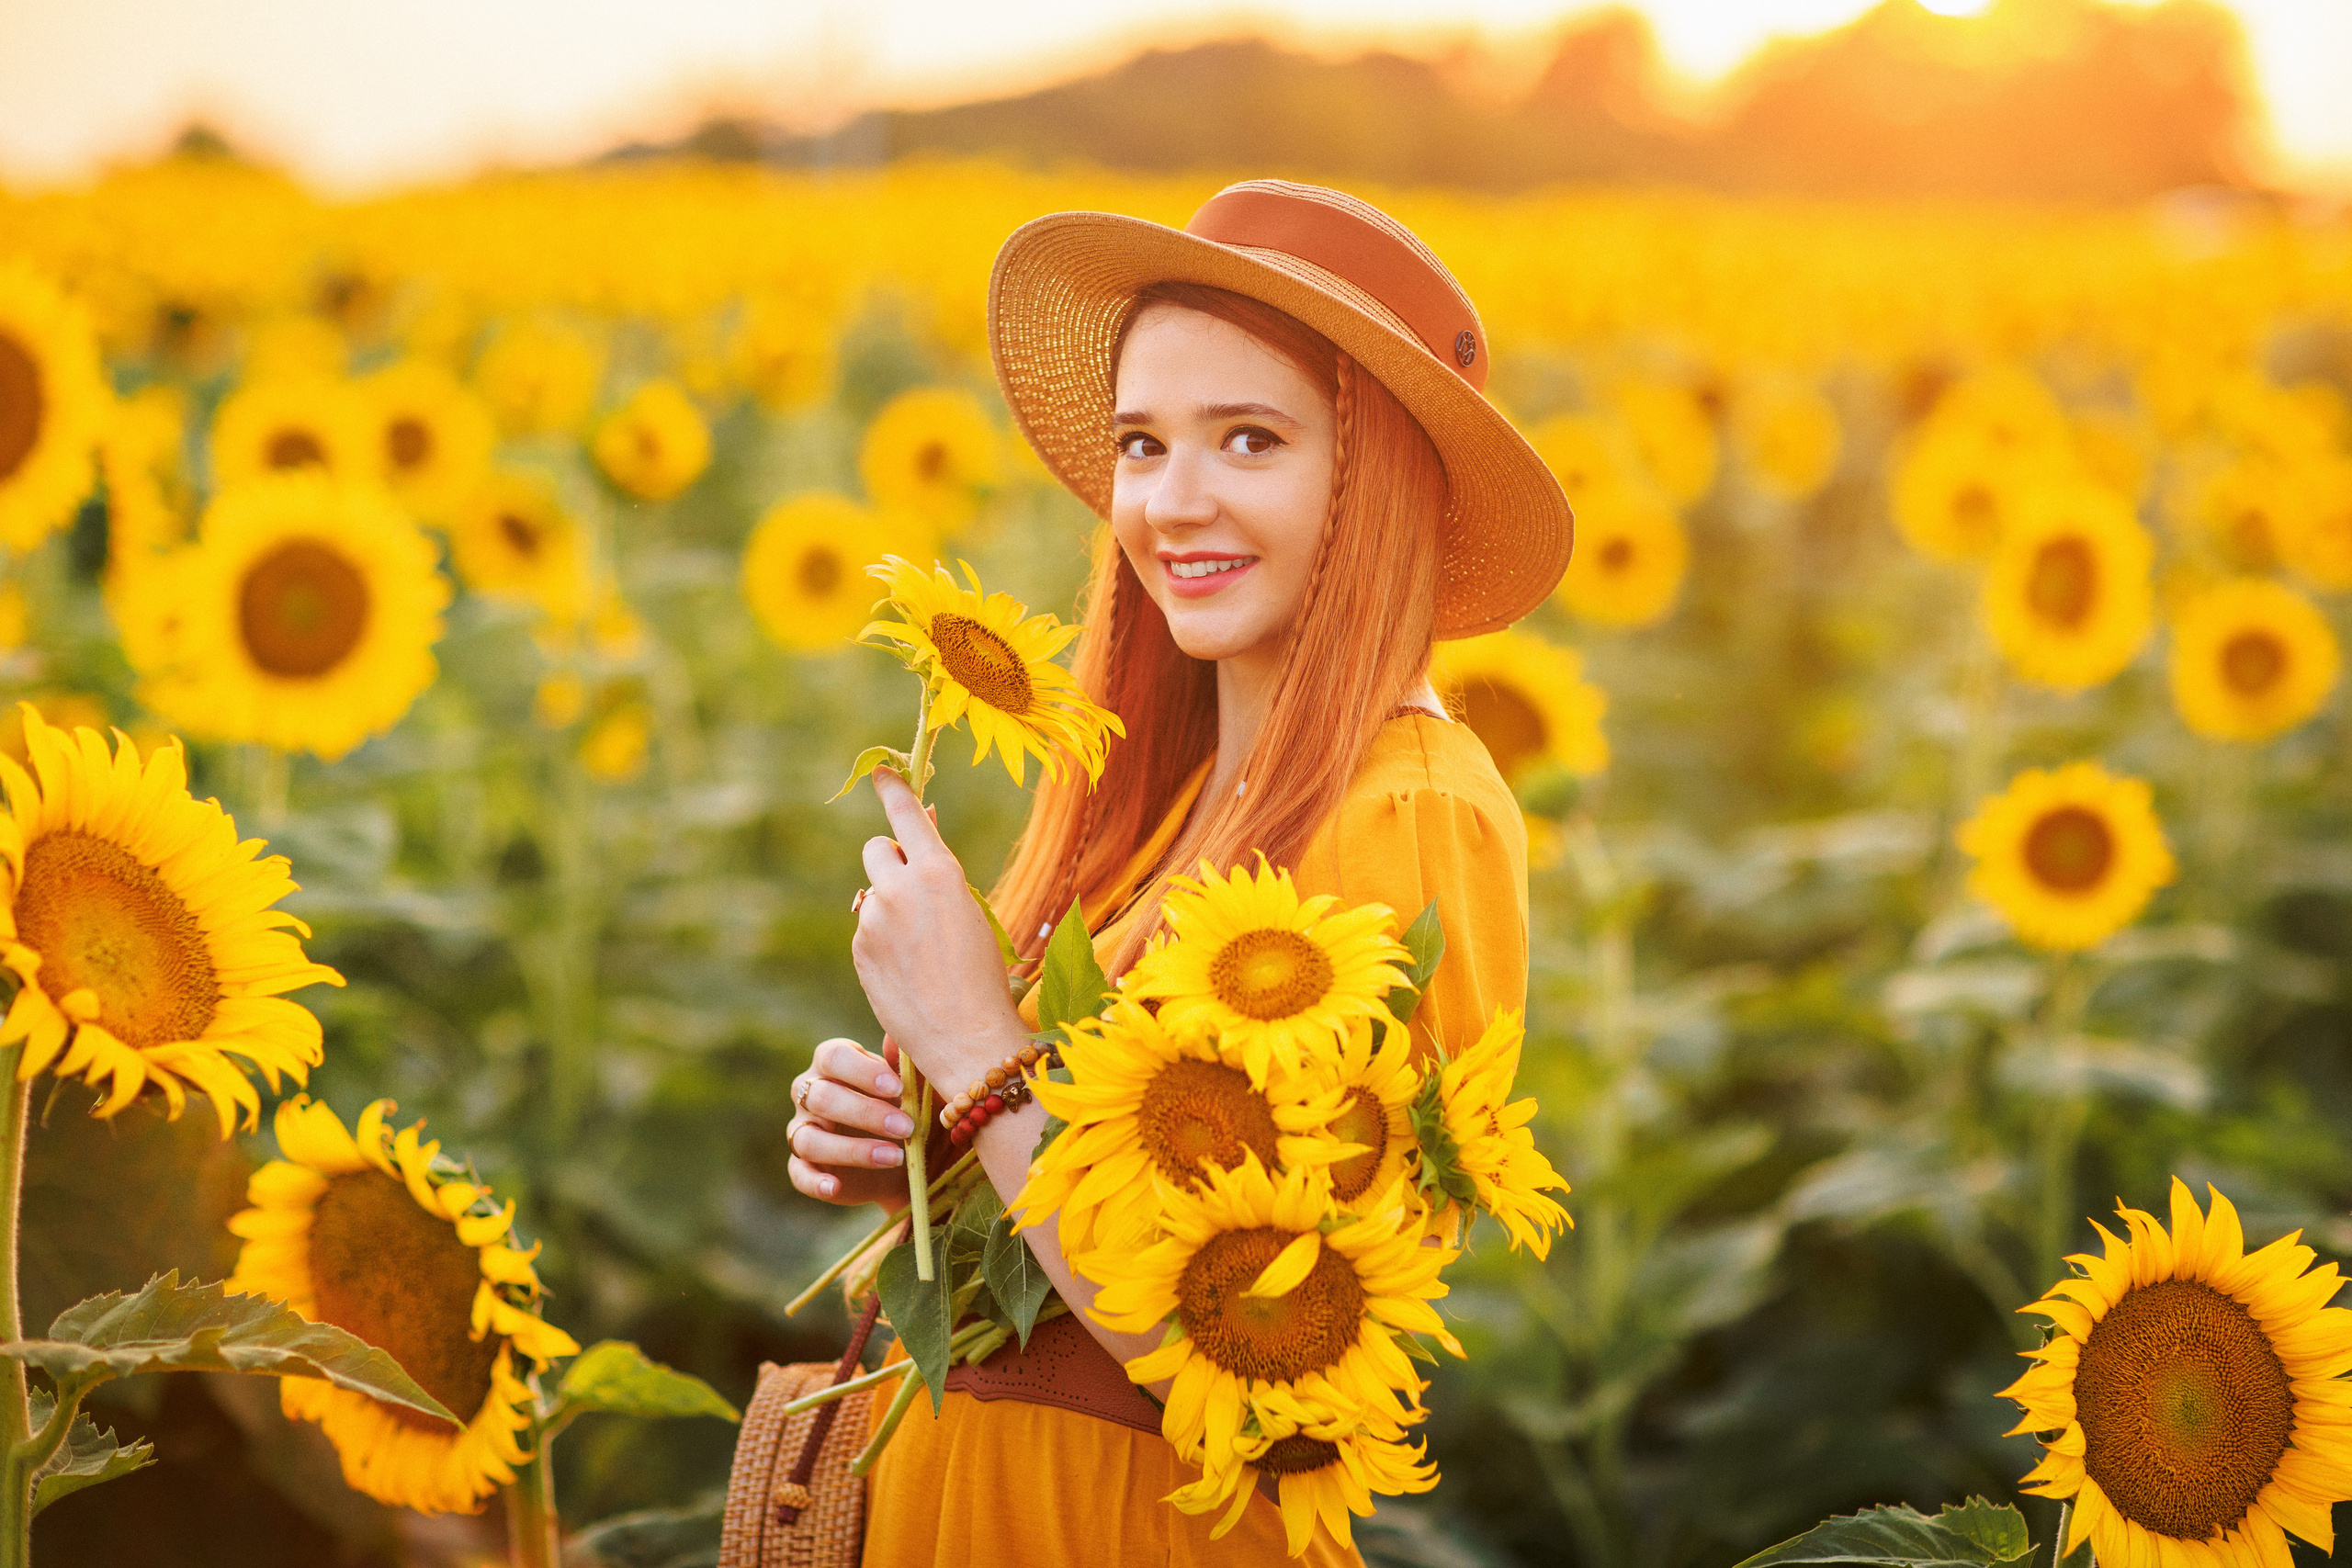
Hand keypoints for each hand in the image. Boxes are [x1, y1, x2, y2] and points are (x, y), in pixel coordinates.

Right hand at [787, 1037, 915, 1206]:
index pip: (833, 1057)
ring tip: (895, 1158)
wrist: (910, 1159)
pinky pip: (799, 1173)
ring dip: (852, 1150)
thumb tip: (896, 1038)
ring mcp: (804, 1130)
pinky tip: (835, 1186)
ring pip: (809, 1138)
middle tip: (906, 1127)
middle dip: (865, 1113)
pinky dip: (815, 1181)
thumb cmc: (913, 1108)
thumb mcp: (920, 1089)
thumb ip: (908, 1065)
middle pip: (821, 1097)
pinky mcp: (804, 1167)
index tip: (898, 1089)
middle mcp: (811, 1092)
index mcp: (836, 1063)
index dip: (862, 1072)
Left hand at [852, 769, 1024, 1094]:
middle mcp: (900, 888)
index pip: (907, 814)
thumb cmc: (983, 974)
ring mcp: (874, 919)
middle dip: (891, 859)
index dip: (893, 789)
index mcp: (940, 872)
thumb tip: (923, 828)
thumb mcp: (972, 910)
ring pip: (872, 894)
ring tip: (921, 950)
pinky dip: (883, 941)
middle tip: (911, 886)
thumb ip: (941, 871)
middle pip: (876, 849)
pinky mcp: (860, 949)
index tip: (881, 772)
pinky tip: (908, 970)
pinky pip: (868, 929)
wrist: (966, 1036)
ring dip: (890, 907)